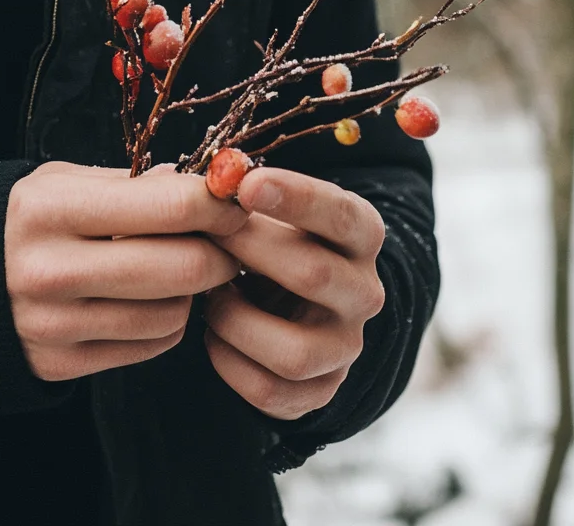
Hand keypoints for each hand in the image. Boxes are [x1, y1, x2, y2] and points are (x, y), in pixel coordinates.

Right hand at [5, 161, 247, 381]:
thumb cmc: (28, 220)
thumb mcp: (65, 181)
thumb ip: (134, 182)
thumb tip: (208, 186)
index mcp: (52, 209)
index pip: (171, 206)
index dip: (219, 203)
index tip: (234, 199)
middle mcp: (51, 270)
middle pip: (184, 267)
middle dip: (222, 251)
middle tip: (227, 239)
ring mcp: (55, 324)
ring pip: (173, 313)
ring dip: (194, 290)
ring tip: (181, 266)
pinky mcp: (61, 365)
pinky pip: (151, 345)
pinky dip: (168, 320)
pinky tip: (153, 297)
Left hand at [201, 168, 385, 420]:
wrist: (288, 306)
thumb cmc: (271, 242)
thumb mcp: (273, 212)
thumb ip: (246, 196)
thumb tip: (212, 182)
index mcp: (362, 235)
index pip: (341, 214)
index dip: (295, 197)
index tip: (246, 184)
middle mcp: (365, 293)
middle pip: (314, 275)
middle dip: (252, 252)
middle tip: (208, 235)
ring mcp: (346, 348)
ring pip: (294, 351)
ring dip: (236, 319)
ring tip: (211, 295)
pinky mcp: (321, 391)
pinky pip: (270, 391)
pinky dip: (229, 362)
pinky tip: (213, 334)